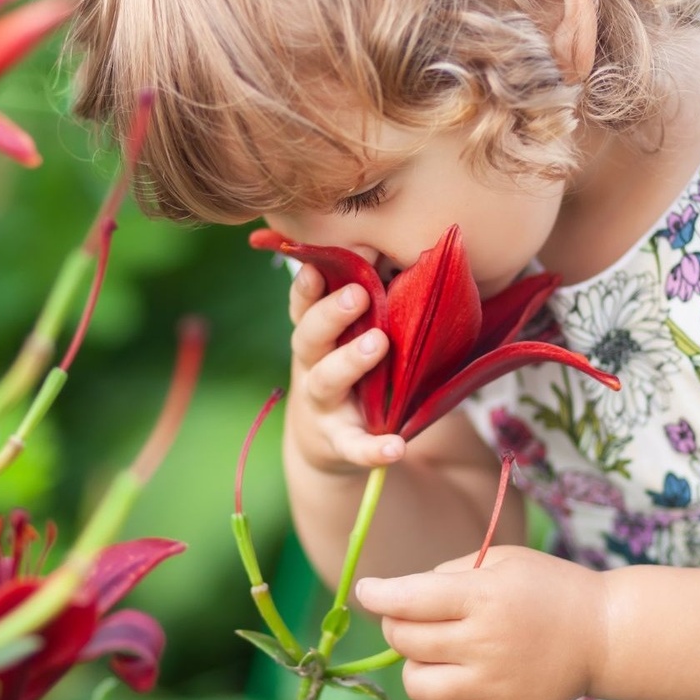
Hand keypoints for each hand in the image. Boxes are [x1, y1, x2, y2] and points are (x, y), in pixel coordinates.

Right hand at [285, 264, 404, 473]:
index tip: (318, 263)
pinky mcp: (340, 443)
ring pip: (326, 381)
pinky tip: (396, 447)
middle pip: (309, 336)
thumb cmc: (346, 371)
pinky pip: (354, 447)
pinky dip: (374, 448)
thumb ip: (363, 304)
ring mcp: (323, 406)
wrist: (321, 440)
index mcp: (315, 335)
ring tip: (378, 344)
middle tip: (356, 296)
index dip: (307, 284)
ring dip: (349, 361)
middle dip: (330, 314)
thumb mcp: (344, 338)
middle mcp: (311, 366)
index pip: (304, 304)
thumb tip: (393, 251)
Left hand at [355, 546, 607, 699]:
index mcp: (484, 597)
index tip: (367, 591)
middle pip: (405, 641)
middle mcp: (486, 644)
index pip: (408, 599)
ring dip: (416, 666)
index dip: (377, 594)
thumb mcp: (502, 560)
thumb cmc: (547, 588)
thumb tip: (400, 597)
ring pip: (417, 684)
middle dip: (397, 626)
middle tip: (415, 619)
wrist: (604, 634)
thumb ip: (448, 574)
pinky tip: (451, 686)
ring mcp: (495, 686)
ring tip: (438, 654)